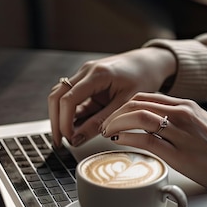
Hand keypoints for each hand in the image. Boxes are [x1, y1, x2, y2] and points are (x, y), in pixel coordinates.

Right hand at [48, 47, 175, 147]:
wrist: (150, 63)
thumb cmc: (143, 78)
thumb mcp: (125, 104)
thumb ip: (101, 122)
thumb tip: (78, 140)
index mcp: (97, 74)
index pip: (69, 99)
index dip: (65, 122)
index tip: (69, 139)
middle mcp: (86, 71)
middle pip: (57, 96)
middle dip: (56, 121)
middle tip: (59, 143)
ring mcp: (85, 75)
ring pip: (61, 96)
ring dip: (61, 117)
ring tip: (67, 138)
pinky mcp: (87, 82)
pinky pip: (73, 98)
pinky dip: (72, 113)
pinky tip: (76, 129)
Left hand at [100, 93, 206, 197]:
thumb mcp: (199, 124)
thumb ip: (178, 119)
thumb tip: (153, 121)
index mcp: (186, 105)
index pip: (146, 97)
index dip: (124, 105)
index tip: (114, 116)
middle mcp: (183, 113)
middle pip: (137, 103)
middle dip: (115, 113)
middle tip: (105, 125)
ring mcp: (180, 132)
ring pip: (138, 117)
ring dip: (116, 123)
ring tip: (107, 133)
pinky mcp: (178, 153)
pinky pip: (145, 139)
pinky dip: (127, 137)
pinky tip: (119, 141)